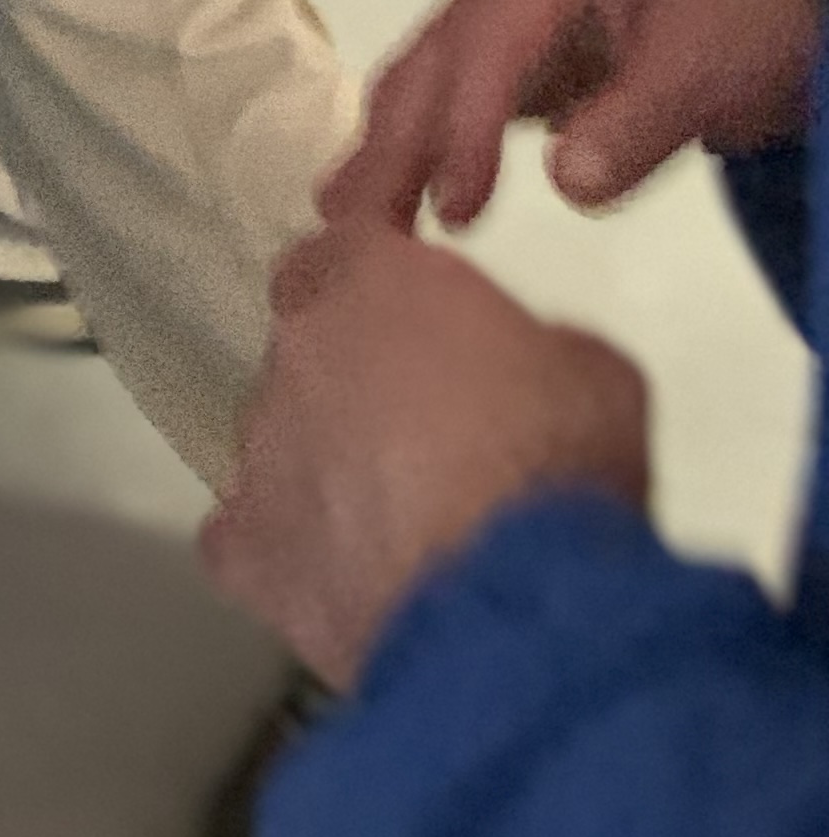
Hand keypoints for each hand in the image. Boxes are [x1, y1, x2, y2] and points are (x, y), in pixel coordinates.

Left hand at [202, 222, 649, 688]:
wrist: (512, 603)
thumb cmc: (560, 462)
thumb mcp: (591, 370)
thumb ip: (529, 345)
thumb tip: (510, 373)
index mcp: (371, 279)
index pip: (352, 233)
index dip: (382, 252)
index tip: (413, 273)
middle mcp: (296, 348)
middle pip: (312, 338)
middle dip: (361, 367)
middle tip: (430, 424)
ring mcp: (259, 447)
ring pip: (282, 436)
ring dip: (330, 460)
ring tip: (403, 521)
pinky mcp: (245, 547)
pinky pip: (248, 536)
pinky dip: (287, 549)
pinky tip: (340, 579)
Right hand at [323, 0, 825, 237]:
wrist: (773, 19)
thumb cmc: (740, 32)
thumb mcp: (704, 72)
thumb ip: (637, 124)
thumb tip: (563, 183)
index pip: (487, 45)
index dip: (463, 128)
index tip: (455, 212)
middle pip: (435, 59)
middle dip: (394, 142)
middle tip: (357, 230)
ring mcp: (498, 10)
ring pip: (425, 77)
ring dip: (388, 147)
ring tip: (346, 221)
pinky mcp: (503, 52)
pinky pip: (446, 96)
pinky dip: (415, 145)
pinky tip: (385, 193)